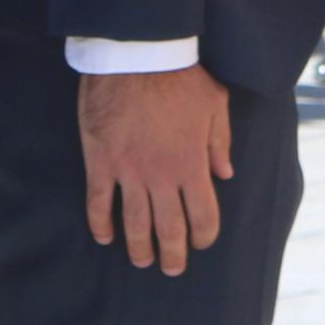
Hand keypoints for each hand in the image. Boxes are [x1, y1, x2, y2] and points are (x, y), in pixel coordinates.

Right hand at [80, 64, 232, 276]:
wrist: (136, 55)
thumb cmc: (181, 76)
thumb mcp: (215, 105)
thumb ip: (221, 143)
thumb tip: (226, 174)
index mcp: (193, 165)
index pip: (203, 216)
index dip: (204, 236)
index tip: (201, 243)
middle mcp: (162, 176)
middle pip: (170, 229)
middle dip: (173, 254)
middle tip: (172, 268)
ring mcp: (129, 171)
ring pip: (134, 223)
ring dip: (139, 247)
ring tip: (142, 260)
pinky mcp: (101, 161)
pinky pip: (98, 202)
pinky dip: (100, 223)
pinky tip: (104, 237)